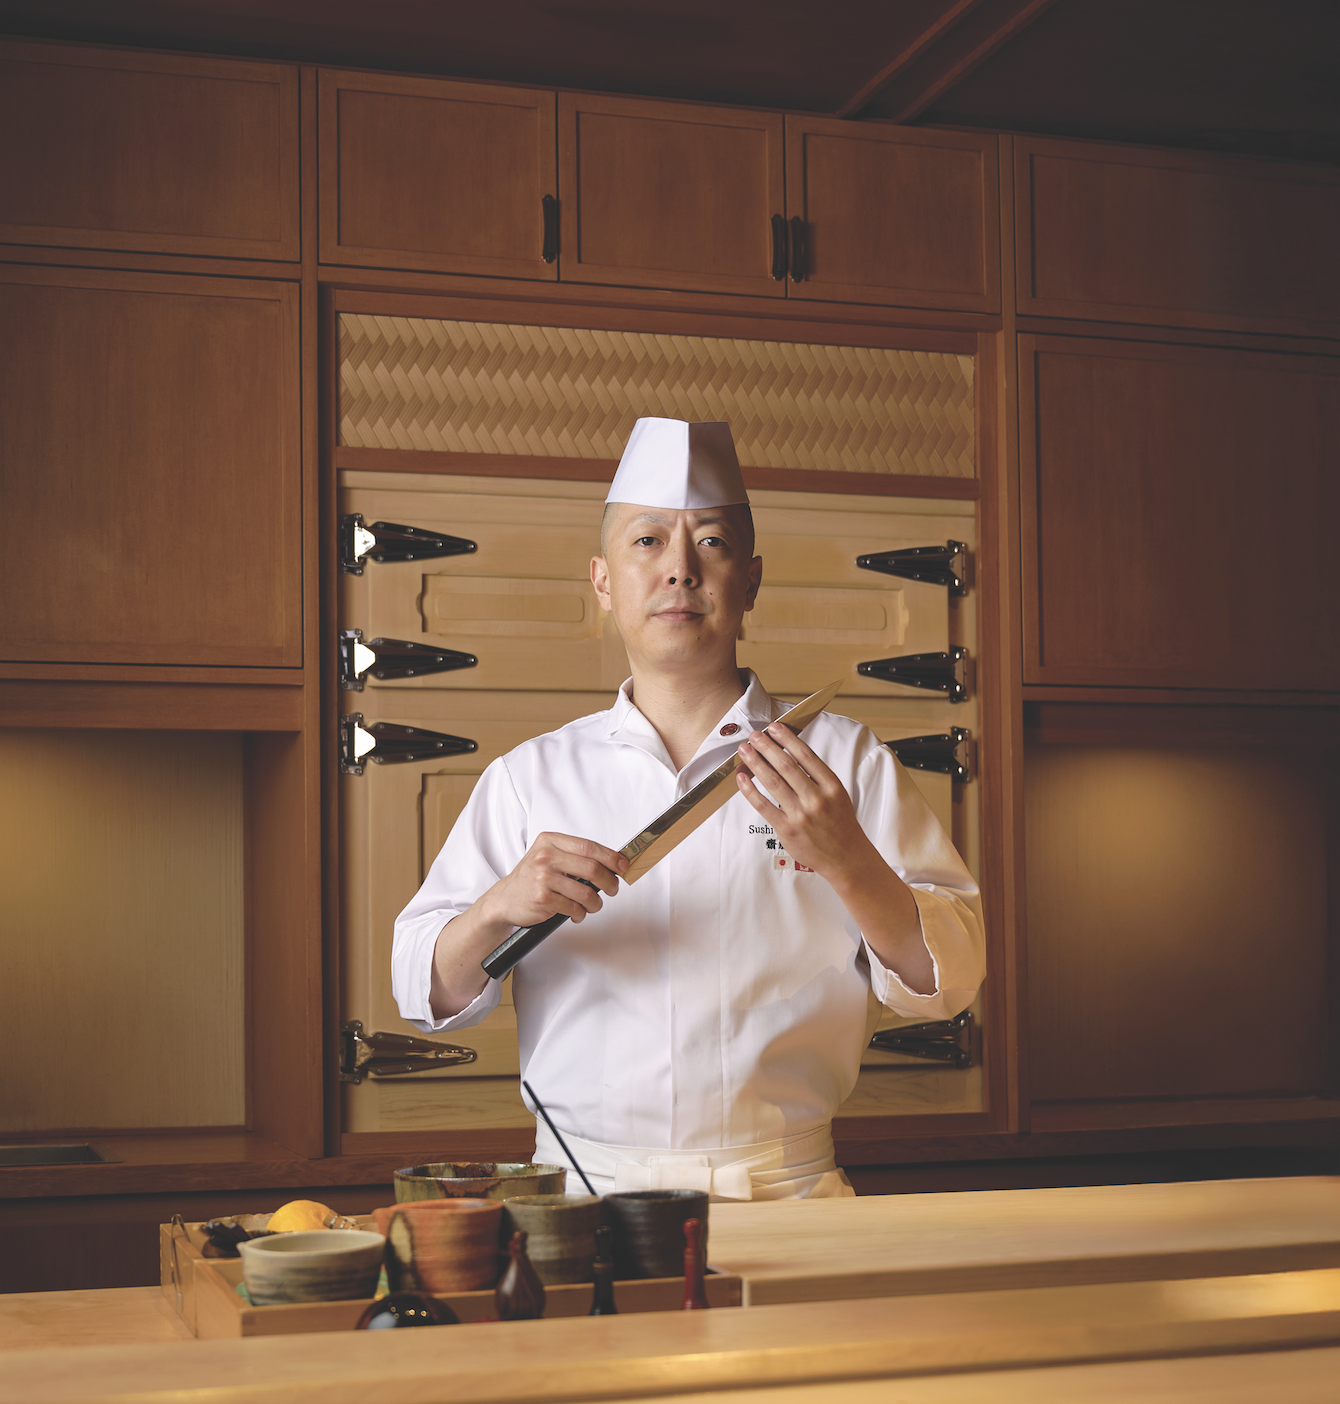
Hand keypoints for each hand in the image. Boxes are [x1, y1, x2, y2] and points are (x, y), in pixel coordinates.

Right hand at [481, 833, 628, 927]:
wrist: (505, 899)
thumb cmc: (532, 878)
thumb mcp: (549, 857)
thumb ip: (574, 857)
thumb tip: (612, 863)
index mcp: (550, 841)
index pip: (589, 846)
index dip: (611, 857)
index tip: (623, 866)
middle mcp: (545, 856)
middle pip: (592, 868)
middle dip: (610, 882)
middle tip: (613, 889)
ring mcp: (542, 877)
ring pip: (586, 892)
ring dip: (595, 903)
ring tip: (592, 905)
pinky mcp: (542, 898)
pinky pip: (574, 907)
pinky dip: (580, 913)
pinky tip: (575, 913)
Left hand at [735, 723, 933, 992]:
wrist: (847, 858)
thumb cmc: (841, 825)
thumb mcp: (839, 795)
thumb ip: (818, 777)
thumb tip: (790, 754)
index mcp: (832, 786)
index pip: (806, 756)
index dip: (787, 739)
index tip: (774, 727)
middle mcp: (817, 798)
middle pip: (786, 765)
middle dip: (767, 747)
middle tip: (754, 735)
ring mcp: (801, 815)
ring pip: (773, 782)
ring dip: (756, 763)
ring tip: (744, 751)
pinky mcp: (787, 830)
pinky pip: (764, 806)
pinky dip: (750, 790)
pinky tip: (742, 778)